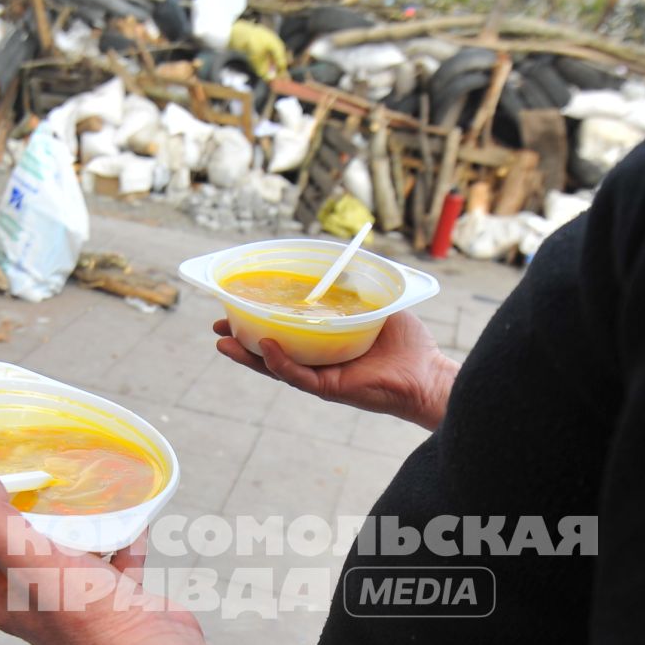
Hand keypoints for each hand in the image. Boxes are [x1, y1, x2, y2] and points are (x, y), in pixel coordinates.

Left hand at [0, 463, 201, 644]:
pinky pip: (113, 561)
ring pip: (65, 555)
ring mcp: (76, 604)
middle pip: (14, 553)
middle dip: (18, 515)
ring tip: (75, 492)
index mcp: (4, 600)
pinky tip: (129, 517)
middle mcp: (35, 604)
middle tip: (25, 479)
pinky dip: (120, 538)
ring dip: (72, 524)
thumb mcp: (29, 561)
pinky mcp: (115, 601)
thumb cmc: (88, 614)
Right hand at [213, 310, 458, 429]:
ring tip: (223, 342)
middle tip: (217, 328)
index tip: (236, 307)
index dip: (258, 321)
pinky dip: (280, 363)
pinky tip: (265, 348)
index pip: (284, 331)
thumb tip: (342, 257)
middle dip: (241, 341)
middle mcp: (316, 360)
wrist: (428, 373)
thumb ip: (357, 286)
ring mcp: (320, 375)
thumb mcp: (376, 303)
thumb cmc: (406, 342)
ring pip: (275, 367)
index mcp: (322, 341)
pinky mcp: (330, 388)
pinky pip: (298, 376)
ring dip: (248, 355)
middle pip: (269, 351)